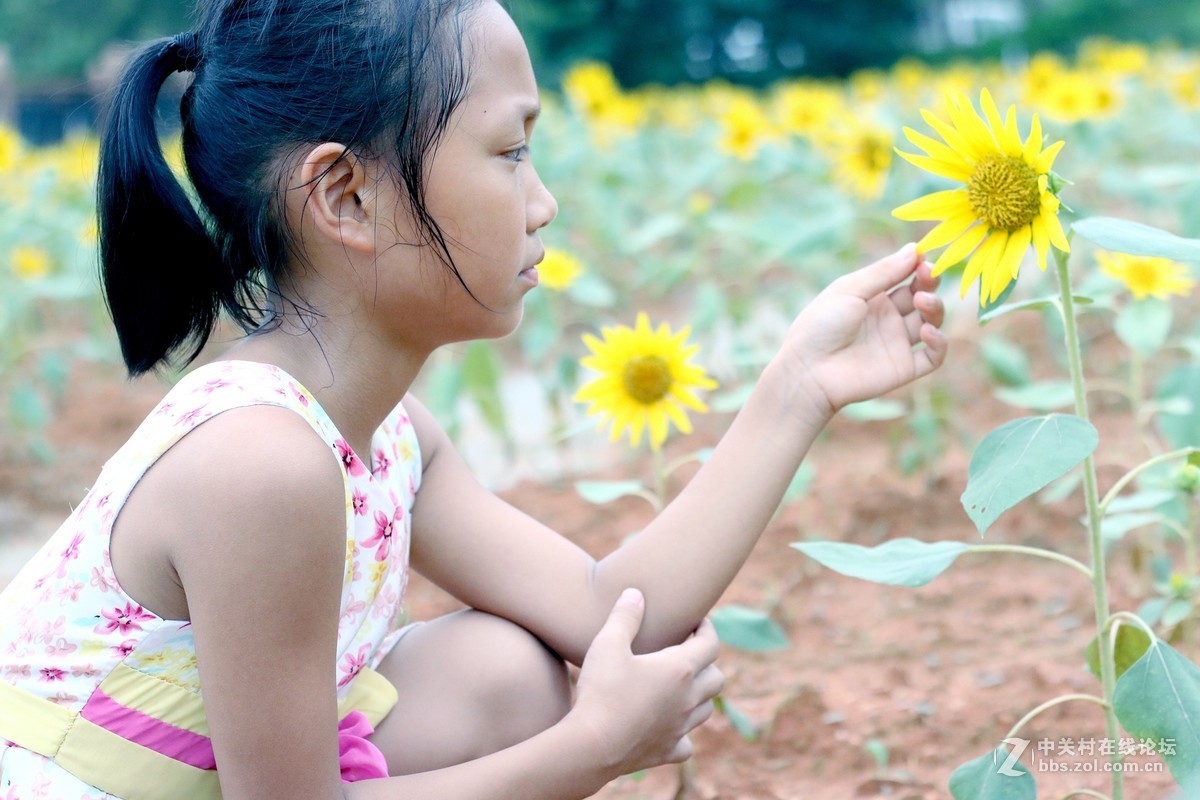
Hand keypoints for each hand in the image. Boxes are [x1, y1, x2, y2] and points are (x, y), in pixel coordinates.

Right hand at [569, 590, 722, 776]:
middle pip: (717, 678)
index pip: (711, 643)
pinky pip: (686, 743)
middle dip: (707, 662)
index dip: (707, 629)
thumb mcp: (608, 644)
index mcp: (680, 670)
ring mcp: (679, 729)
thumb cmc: (601, 691)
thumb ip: (624, 616)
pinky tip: (668, 727)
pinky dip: (682, 733)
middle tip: (688, 652)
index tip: (697, 621)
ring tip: (681, 686)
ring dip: (699, 695)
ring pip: (705, 710)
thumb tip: (635, 593)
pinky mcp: (667, 752)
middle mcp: (688, 700)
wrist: (591, 745)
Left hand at [778, 243, 947, 416]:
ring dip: (935, 308)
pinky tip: (927, 331)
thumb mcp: (849, 290)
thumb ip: (883, 272)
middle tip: (926, 276)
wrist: (808, 371)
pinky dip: (939, 343)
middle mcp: (886, 319)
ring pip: (931, 321)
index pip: (905, 277)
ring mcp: (895, 343)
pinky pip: (933, 357)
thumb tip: (915, 248)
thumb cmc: (820, 326)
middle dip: (929, 283)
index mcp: (871, 298)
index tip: (923, 257)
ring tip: (922, 301)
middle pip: (921, 296)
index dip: (917, 266)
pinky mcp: (903, 368)